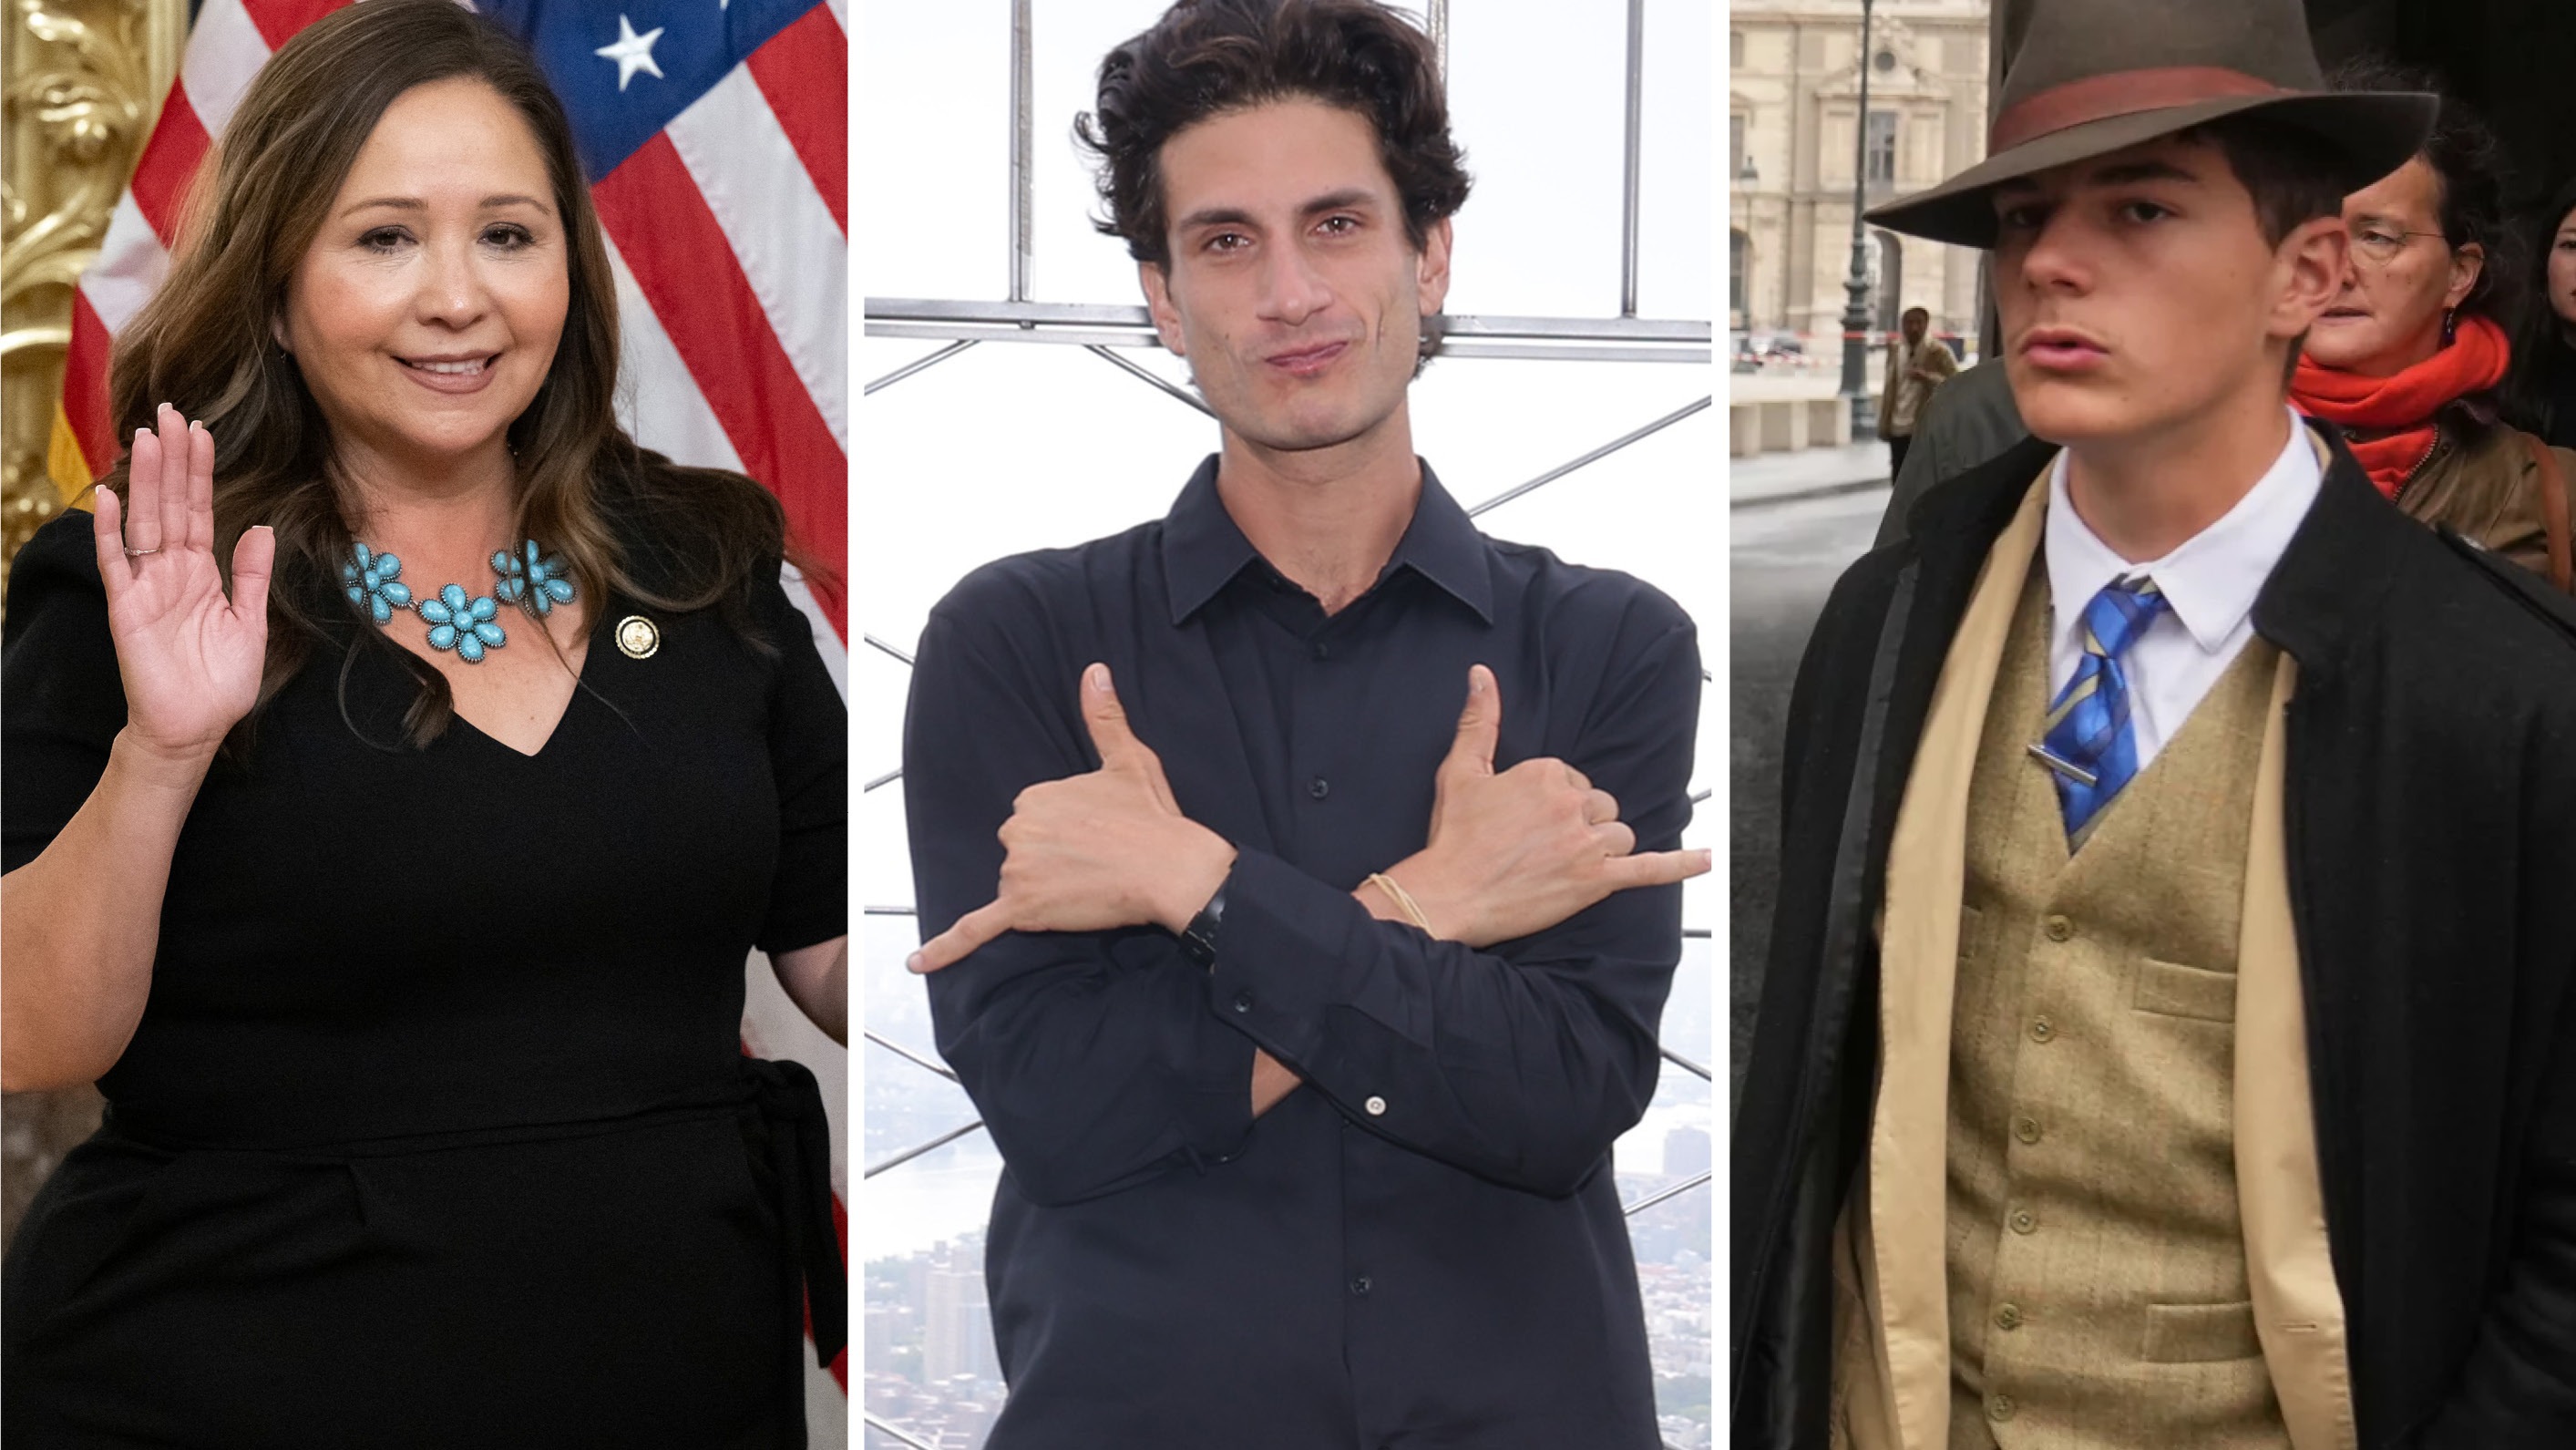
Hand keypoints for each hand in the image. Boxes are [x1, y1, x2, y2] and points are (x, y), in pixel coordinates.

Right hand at [91, 405, 273, 772]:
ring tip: (145, 439)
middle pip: (171, 505)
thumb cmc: (220, 680)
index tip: (200, 430)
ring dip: (144, 482)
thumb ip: (253, 575)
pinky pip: (116, 563)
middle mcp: (171, 570)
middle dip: (172, 460)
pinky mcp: (126, 608)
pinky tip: (109, 497)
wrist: (195, 726)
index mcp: (202, 571)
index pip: (199, 510)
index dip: (199, 471)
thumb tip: (262, 528)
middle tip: (171, 413)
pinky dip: (110, 531)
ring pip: (145, 522)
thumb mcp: (251, 621)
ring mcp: (146, 586)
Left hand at [910, 663, 1234, 972]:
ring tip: (1091, 885)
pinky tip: (918, 963)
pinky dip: (946, 948)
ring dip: (1044, 891)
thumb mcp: (1129, 759)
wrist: (1171, 869)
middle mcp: (1018, 829)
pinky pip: (977, 929)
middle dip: (1052, 860)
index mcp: (1035, 796)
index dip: (1066, 832)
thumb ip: (1103, 716)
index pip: (1034, 819)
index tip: (1098, 834)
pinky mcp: (1023, 910)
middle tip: (1098, 863)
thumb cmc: (1153, 819)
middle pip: (1021, 851)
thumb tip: (1094, 671)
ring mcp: (1018, 871)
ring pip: (1016, 885)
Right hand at [1375, 665, 1708, 947]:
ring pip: (1619, 833)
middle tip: (1544, 845)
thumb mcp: (1461, 771)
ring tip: (1568, 861)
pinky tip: (1705, 859)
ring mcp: (1586, 843)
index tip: (1530, 820)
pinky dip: (1680, 865)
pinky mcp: (1595, 881)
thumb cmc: (1453, 837)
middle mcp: (1571, 804)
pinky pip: (1648, 869)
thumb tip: (1482, 674)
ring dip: (1603, 845)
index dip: (1556, 802)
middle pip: (1601, 806)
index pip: (1574, 779)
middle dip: (1582, 823)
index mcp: (1545, 774)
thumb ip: (1480, 720)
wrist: (1448, 894)